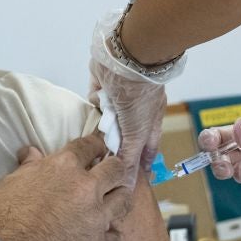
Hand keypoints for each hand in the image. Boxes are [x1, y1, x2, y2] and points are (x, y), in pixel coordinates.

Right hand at [0, 133, 136, 240]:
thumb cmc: (1, 216)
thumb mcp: (11, 182)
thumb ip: (29, 167)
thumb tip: (32, 152)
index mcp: (64, 167)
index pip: (90, 145)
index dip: (97, 144)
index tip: (100, 147)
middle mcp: (87, 188)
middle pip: (116, 169)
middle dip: (114, 170)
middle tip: (109, 175)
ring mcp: (96, 217)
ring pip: (124, 201)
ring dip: (118, 199)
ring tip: (111, 203)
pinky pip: (117, 238)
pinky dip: (111, 236)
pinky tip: (104, 236)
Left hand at [89, 8, 183, 168]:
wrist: (128, 58)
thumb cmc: (141, 94)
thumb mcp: (137, 133)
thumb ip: (129, 157)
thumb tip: (127, 182)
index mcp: (150, 121)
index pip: (143, 148)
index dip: (137, 163)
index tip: (128, 179)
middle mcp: (136, 111)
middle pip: (122, 135)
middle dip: (113, 146)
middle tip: (101, 163)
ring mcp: (120, 98)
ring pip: (108, 119)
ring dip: (102, 127)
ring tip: (90, 143)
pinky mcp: (103, 86)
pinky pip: (96, 100)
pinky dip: (94, 104)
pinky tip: (90, 111)